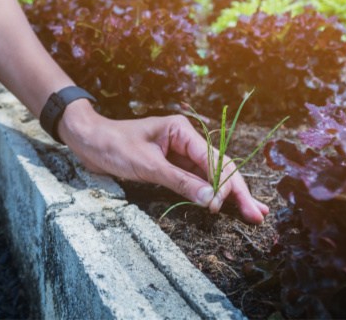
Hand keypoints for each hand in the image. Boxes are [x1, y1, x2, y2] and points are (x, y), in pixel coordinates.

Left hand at [59, 100, 268, 223]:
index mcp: (182, 130)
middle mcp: (185, 139)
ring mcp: (179, 153)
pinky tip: (225, 205)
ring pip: (211, 175)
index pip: (213, 159)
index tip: (224, 207)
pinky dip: (209, 194)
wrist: (87, 141)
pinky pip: (195, 180)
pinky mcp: (170, 165)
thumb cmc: (112, 146)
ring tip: (253, 213)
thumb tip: (211, 201)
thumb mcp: (146, 165)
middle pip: (219, 167)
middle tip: (258, 215)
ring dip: (230, 194)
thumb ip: (180, 182)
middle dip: (238, 191)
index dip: (224, 184)